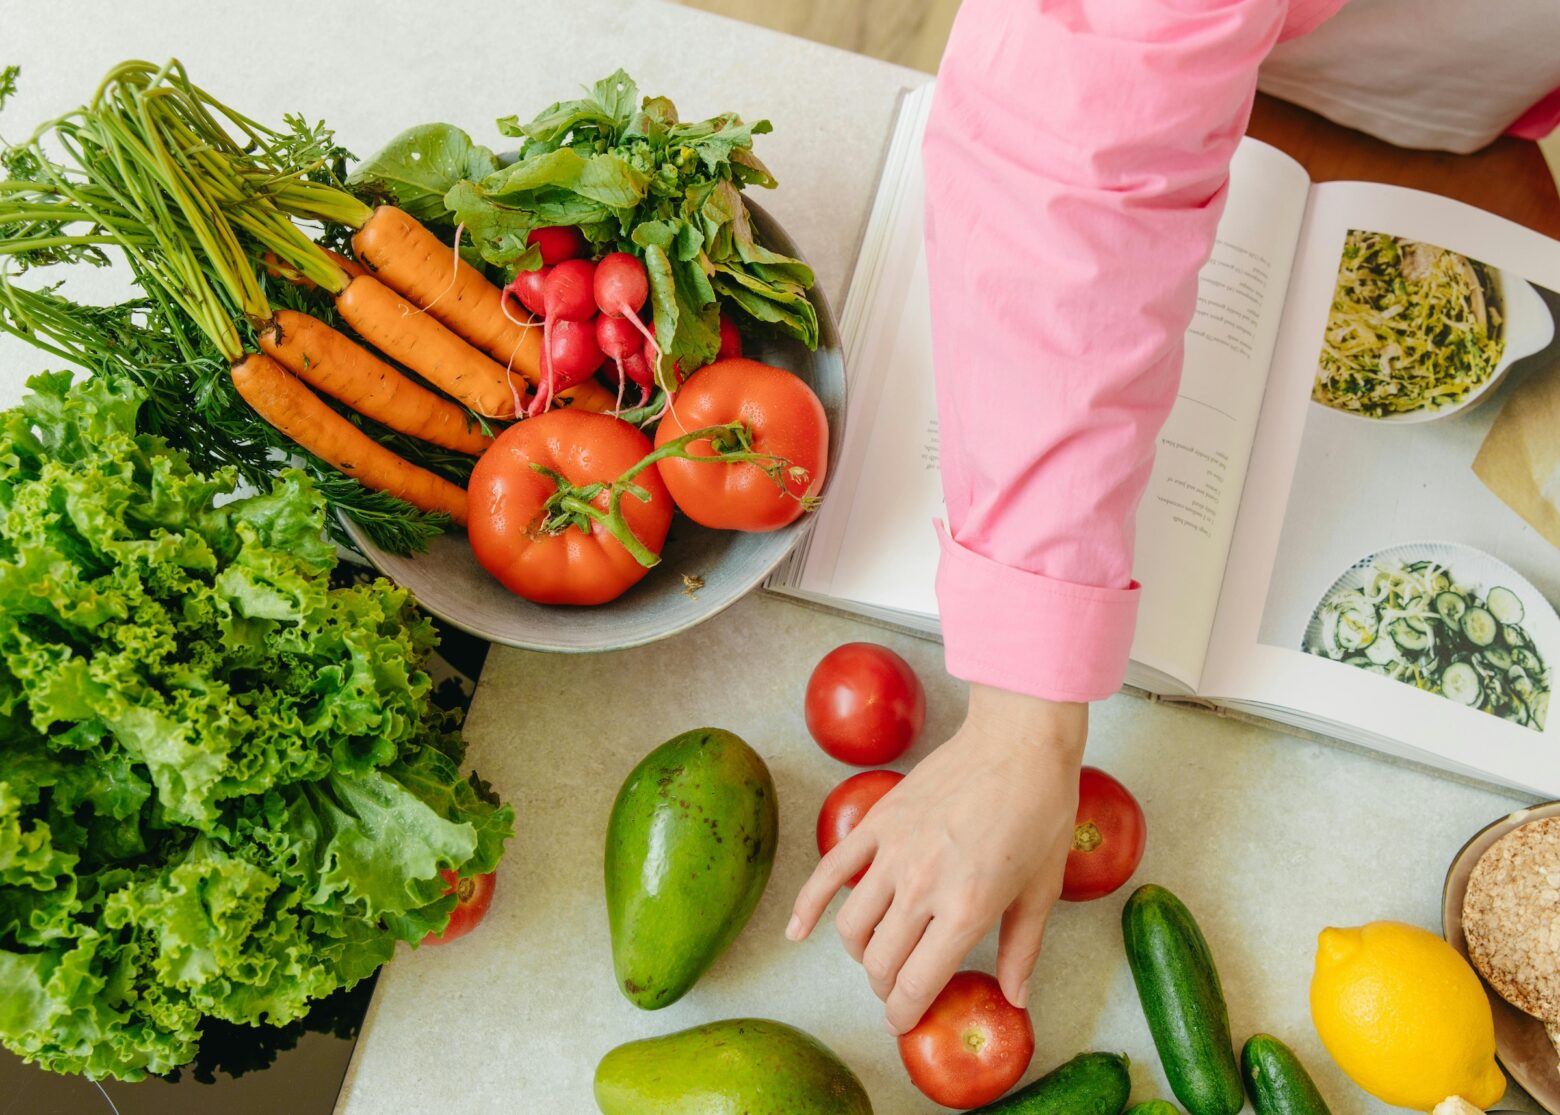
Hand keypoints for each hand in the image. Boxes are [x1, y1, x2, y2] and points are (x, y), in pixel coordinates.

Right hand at [787, 684, 1085, 1032]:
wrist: (1018, 742)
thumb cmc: (1040, 812)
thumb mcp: (1042, 890)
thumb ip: (1022, 950)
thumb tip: (1016, 998)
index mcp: (967, 909)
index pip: (916, 985)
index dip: (904, 1015)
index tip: (905, 1022)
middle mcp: (922, 886)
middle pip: (879, 963)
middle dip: (885, 989)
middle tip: (900, 989)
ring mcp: (893, 853)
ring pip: (851, 927)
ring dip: (859, 953)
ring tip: (877, 954)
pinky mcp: (877, 823)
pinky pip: (828, 872)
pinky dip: (806, 907)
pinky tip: (797, 931)